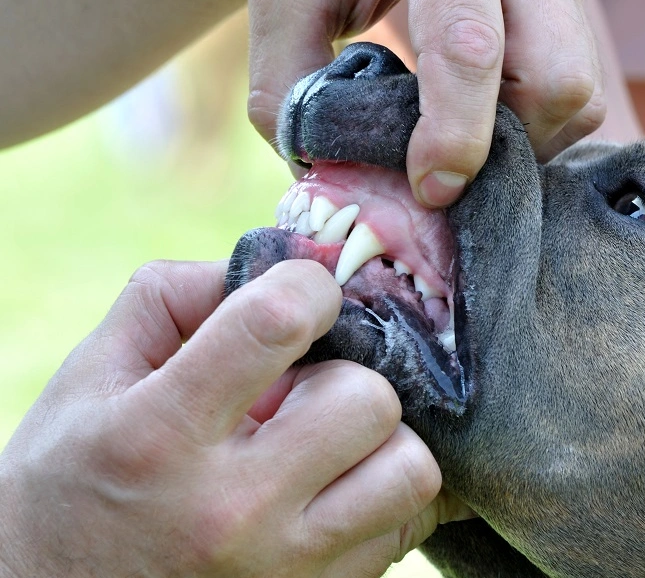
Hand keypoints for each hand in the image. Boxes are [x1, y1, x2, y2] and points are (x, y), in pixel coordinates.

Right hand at [0, 259, 457, 576]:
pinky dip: (384, 496)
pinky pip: (407, 528)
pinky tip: (338, 488)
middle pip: (369, 400)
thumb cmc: (72, 483)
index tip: (306, 296)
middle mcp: (231, 510)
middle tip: (304, 394)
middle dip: (346, 377)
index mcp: (160, 435)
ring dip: (381, 442)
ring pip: (410, 472)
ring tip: (330, 445)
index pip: (275, 324)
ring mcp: (284, 568)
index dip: (309, 287)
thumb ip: (174, 299)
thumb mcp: (88, 379)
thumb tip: (281, 259)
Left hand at [245, 0, 605, 206]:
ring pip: (580, 91)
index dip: (454, 136)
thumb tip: (325, 176)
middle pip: (561, 79)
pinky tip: (484, 112)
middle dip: (508, 143)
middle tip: (447, 157)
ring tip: (463, 133)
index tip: (428, 188)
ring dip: (526, 138)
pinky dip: (535, 121)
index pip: (472, 47)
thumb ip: (290, 83)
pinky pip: (578, 84)